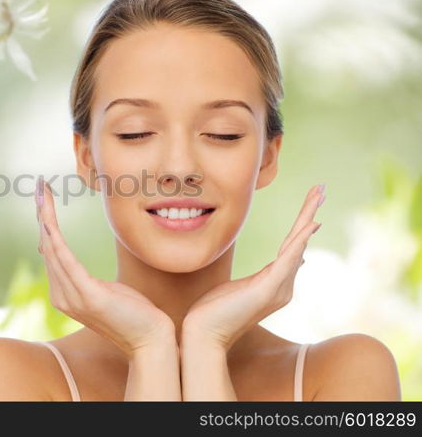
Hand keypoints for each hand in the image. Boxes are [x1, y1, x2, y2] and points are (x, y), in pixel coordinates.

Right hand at [36, 177, 174, 357]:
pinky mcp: (87, 296)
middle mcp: (61, 296)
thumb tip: (70, 262)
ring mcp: (72, 298)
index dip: (45, 223)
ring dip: (46, 220)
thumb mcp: (104, 290)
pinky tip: (49, 222)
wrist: (151, 340)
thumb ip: (82, 278)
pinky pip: (66, 261)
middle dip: (43, 215)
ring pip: (53, 250)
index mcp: (64, 294)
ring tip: (44, 196)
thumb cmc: (133, 314)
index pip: (50, 252)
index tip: (45, 198)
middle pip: (47, 247)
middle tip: (40, 187)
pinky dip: (56, 239)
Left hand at [181, 184, 325, 350]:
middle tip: (321, 188)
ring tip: (318, 195)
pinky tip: (310, 225)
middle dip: (309, 212)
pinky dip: (300, 241)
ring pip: (297, 245)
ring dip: (307, 217)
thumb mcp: (240, 288)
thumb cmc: (214, 312)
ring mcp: (278, 288)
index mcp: (275, 283)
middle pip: (299, 241)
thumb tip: (284, 265)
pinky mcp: (267, 289)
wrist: (203, 334)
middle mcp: (283, 286)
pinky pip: (287, 260)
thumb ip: (261, 277)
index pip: (292, 246)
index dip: (302, 224)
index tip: (312, 204)